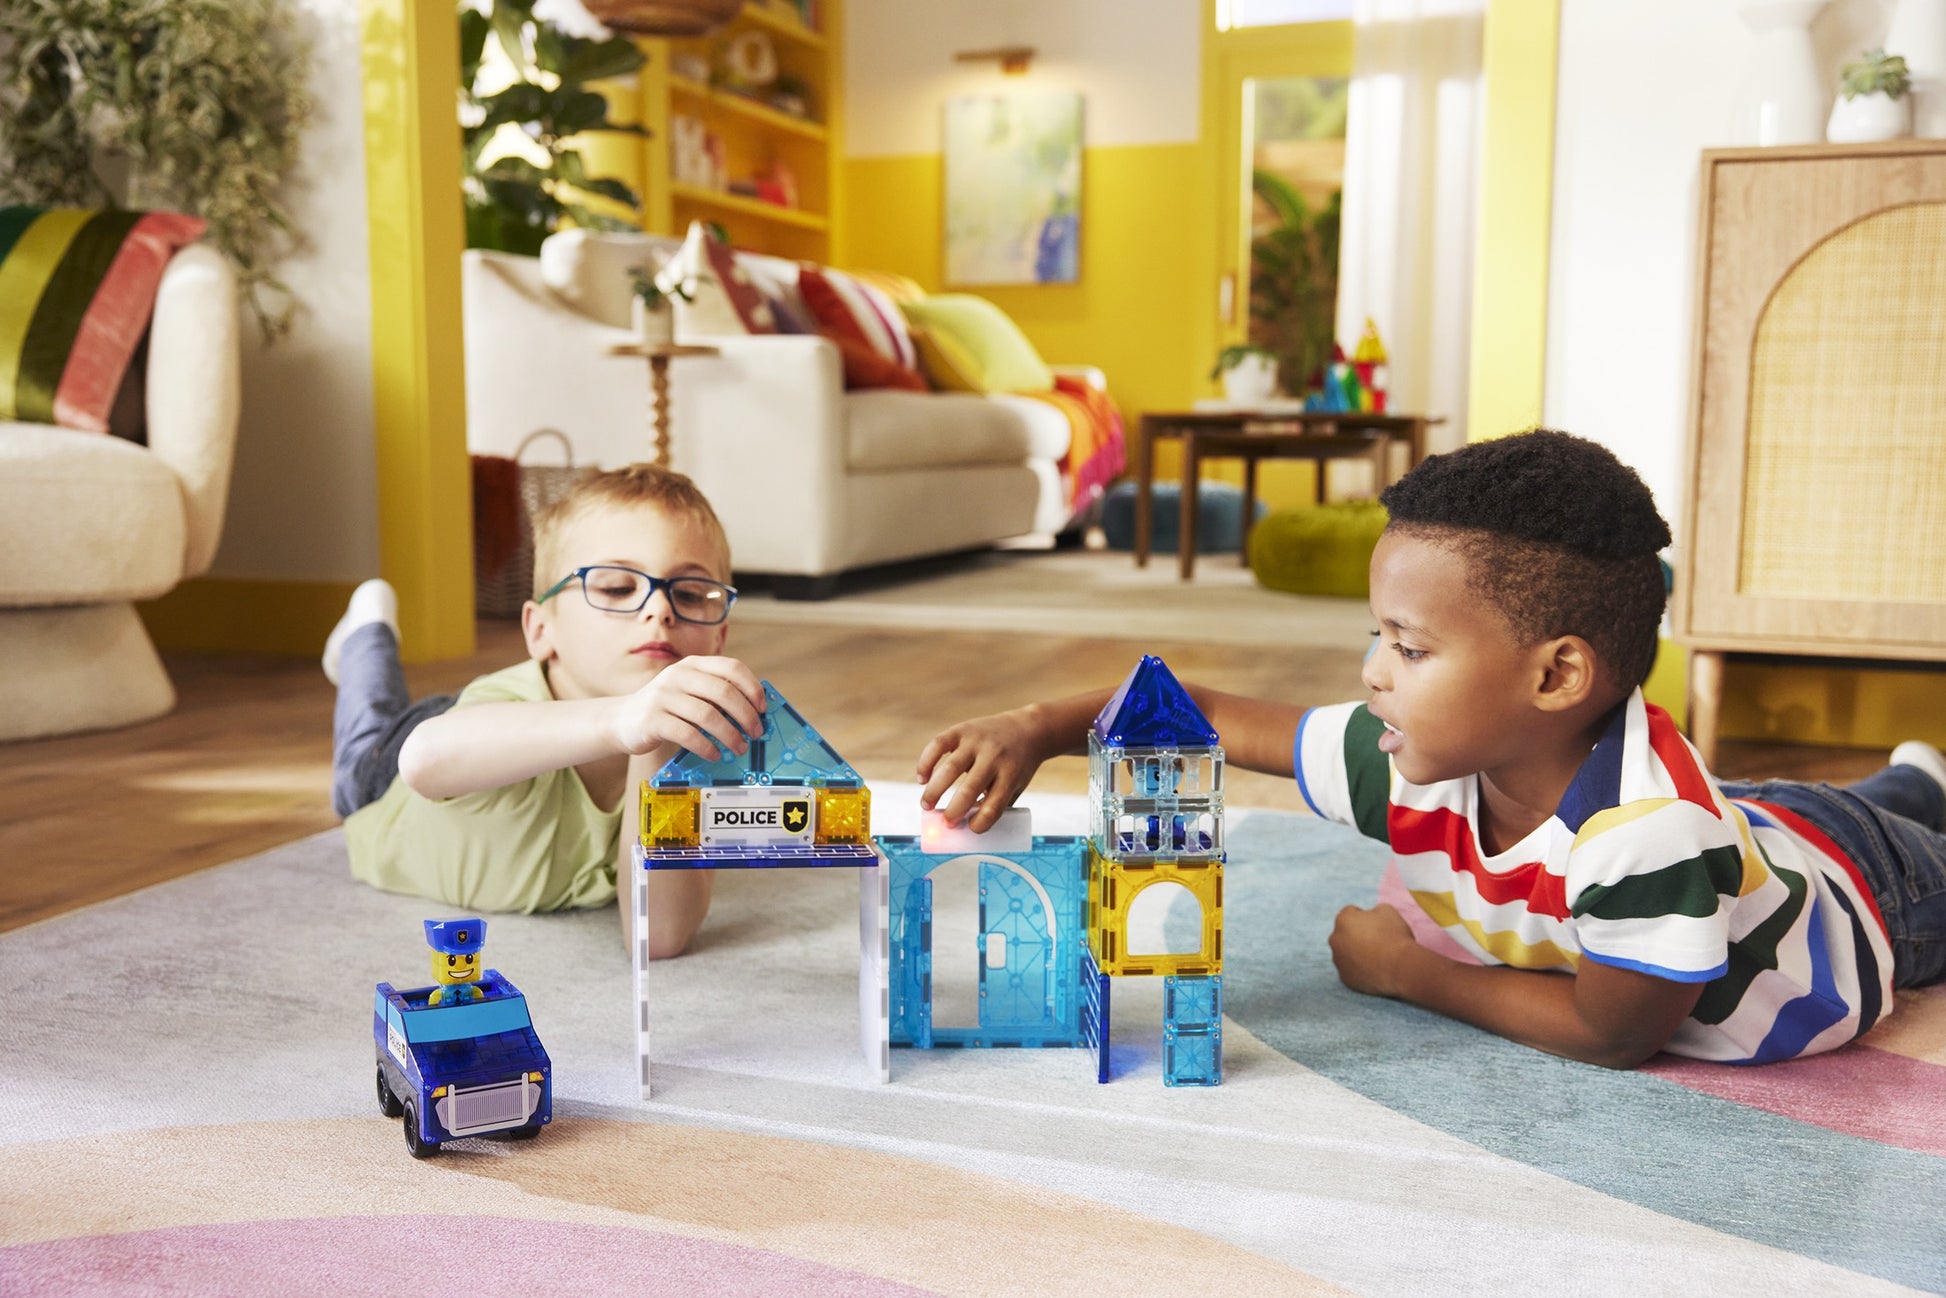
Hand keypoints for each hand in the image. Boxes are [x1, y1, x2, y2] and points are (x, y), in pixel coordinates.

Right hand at [610, 655, 764, 760]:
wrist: (622, 720)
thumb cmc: (666, 708)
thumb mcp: (689, 691)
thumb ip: (715, 694)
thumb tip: (756, 712)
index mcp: (693, 664)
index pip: (731, 667)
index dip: (752, 688)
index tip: (763, 708)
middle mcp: (678, 675)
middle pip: (723, 692)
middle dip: (746, 715)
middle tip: (756, 733)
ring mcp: (663, 696)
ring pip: (708, 715)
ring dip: (730, 735)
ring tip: (739, 748)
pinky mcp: (652, 720)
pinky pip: (688, 734)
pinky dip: (707, 747)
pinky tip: (715, 755)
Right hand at [917, 709, 1044, 832]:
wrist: (1028, 729)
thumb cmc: (1018, 766)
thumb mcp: (1016, 786)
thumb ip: (994, 803)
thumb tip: (964, 826)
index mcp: (1011, 775)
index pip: (994, 806)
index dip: (980, 823)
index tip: (970, 829)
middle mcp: (994, 757)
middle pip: (969, 789)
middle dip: (953, 811)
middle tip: (944, 823)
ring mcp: (976, 741)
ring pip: (950, 768)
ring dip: (934, 791)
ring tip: (926, 806)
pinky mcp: (962, 729)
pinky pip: (938, 744)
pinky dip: (926, 762)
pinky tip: (922, 778)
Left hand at [1328, 903, 1418, 998]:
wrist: (1401, 967)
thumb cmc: (1394, 936)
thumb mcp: (1387, 910)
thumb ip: (1373, 910)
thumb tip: (1371, 916)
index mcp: (1343, 919)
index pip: (1352, 913)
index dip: (1367, 917)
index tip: (1379, 926)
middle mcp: (1335, 939)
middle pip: (1345, 934)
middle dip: (1357, 935)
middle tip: (1378, 941)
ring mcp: (1338, 960)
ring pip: (1346, 953)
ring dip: (1357, 953)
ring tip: (1378, 957)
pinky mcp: (1344, 978)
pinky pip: (1351, 970)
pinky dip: (1360, 969)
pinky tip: (1375, 969)